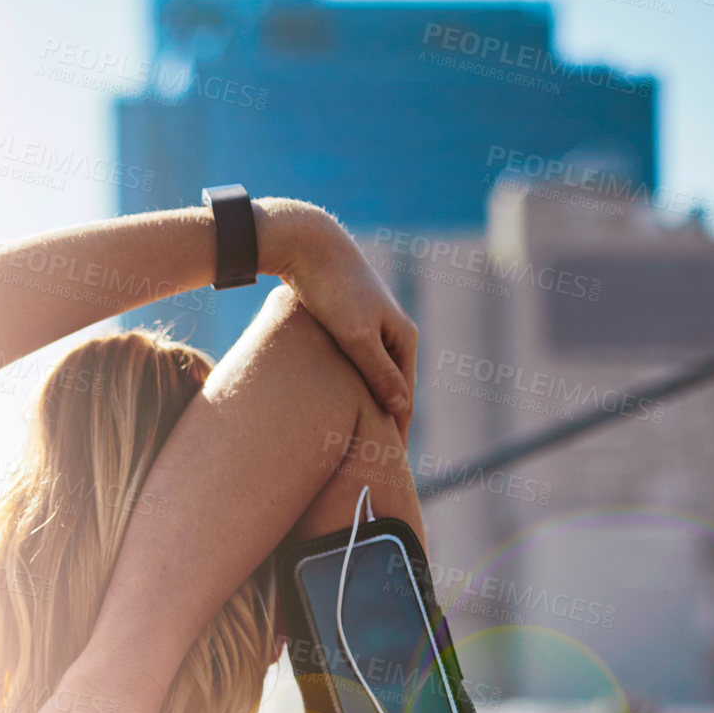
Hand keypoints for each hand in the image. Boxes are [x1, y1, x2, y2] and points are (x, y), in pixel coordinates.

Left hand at [277, 209, 417, 442]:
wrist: (309, 246)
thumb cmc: (331, 290)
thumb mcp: (356, 336)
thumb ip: (378, 372)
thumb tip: (401, 408)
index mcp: (404, 338)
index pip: (404, 399)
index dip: (395, 434)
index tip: (385, 466)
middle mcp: (395, 334)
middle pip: (393, 392)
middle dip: (385, 425)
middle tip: (372, 464)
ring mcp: (374, 329)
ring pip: (374, 380)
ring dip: (368, 408)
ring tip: (357, 442)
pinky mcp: (352, 325)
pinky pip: (357, 368)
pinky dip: (352, 390)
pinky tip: (338, 405)